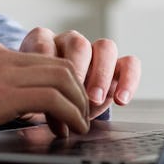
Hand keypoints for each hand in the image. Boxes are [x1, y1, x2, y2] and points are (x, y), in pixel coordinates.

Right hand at [0, 40, 90, 141]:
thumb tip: (8, 107)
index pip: (42, 60)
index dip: (62, 84)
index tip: (65, 108)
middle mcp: (2, 55)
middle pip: (60, 65)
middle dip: (77, 93)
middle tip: (79, 118)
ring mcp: (4, 71)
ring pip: (63, 78)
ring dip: (77, 105)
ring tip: (77, 127)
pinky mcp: (4, 92)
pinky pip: (53, 98)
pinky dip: (69, 115)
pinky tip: (68, 130)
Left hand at [19, 28, 140, 128]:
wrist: (55, 99)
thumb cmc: (38, 95)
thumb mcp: (33, 97)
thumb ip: (40, 103)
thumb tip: (55, 121)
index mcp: (44, 42)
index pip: (44, 44)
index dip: (46, 64)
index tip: (46, 86)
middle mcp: (71, 41)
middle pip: (78, 45)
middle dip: (79, 70)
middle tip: (75, 94)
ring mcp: (95, 51)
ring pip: (105, 47)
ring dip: (101, 75)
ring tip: (96, 100)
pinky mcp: (117, 65)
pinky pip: (130, 63)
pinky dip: (128, 80)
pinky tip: (121, 100)